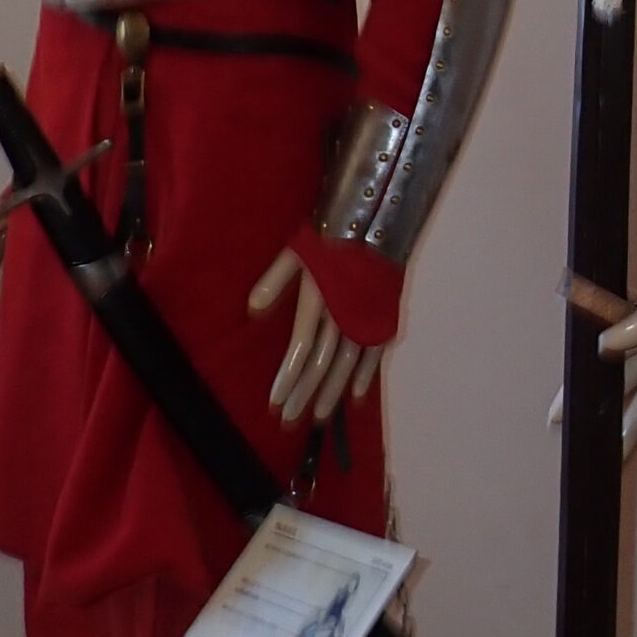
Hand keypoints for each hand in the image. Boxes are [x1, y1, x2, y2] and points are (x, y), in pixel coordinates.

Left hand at [248, 249, 383, 424]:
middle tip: (290, 418)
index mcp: (319, 298)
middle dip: (305, 392)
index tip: (275, 401)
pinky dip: (367, 375)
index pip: (301, 347)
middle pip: (322, 362)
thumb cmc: (332, 234)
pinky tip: (357, 396)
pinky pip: (376, 352)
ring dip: (333, 391)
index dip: (288, 376)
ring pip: (348, 363)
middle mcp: (343, 313)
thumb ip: (275, 279)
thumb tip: (252, 308)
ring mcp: (367, 316)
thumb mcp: (298, 250)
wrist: (380, 217)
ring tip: (320, 416)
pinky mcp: (384, 315)